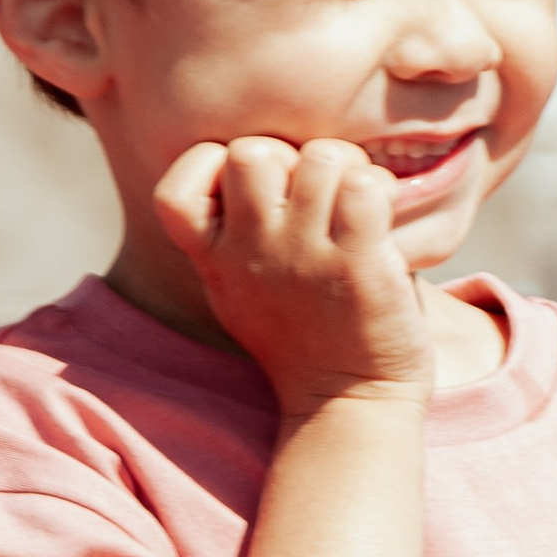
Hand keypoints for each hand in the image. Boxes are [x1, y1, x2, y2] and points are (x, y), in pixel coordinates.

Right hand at [153, 138, 431, 420]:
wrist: (350, 405)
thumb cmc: (301, 340)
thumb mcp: (238, 291)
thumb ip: (228, 235)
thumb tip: (239, 161)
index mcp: (216, 260)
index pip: (173, 191)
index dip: (213, 166)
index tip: (253, 193)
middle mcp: (251, 252)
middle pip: (251, 151)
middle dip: (292, 156)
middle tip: (319, 197)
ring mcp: (304, 256)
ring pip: (319, 156)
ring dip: (348, 170)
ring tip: (356, 209)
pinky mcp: (357, 262)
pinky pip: (365, 185)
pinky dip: (382, 191)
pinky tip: (383, 221)